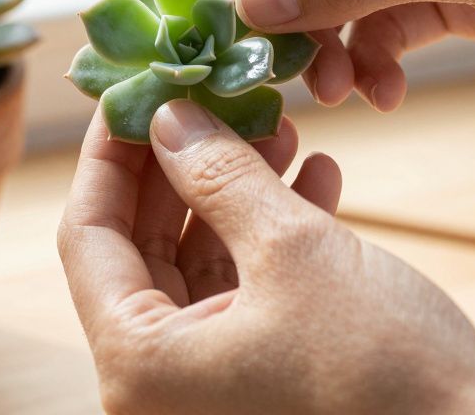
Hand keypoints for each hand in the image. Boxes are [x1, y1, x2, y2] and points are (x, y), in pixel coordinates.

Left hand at [58, 100, 474, 413]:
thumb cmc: (388, 372)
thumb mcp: (293, 251)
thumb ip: (219, 176)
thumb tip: (168, 117)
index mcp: (137, 366)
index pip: (86, 235)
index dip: (107, 154)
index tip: (135, 89)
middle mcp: (157, 387)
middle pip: (140, 247)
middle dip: (181, 165)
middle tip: (212, 98)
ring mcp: (208, 389)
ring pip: (198, 264)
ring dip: (235, 192)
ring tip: (278, 129)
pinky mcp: (259, 385)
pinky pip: (242, 295)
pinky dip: (270, 238)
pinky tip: (317, 178)